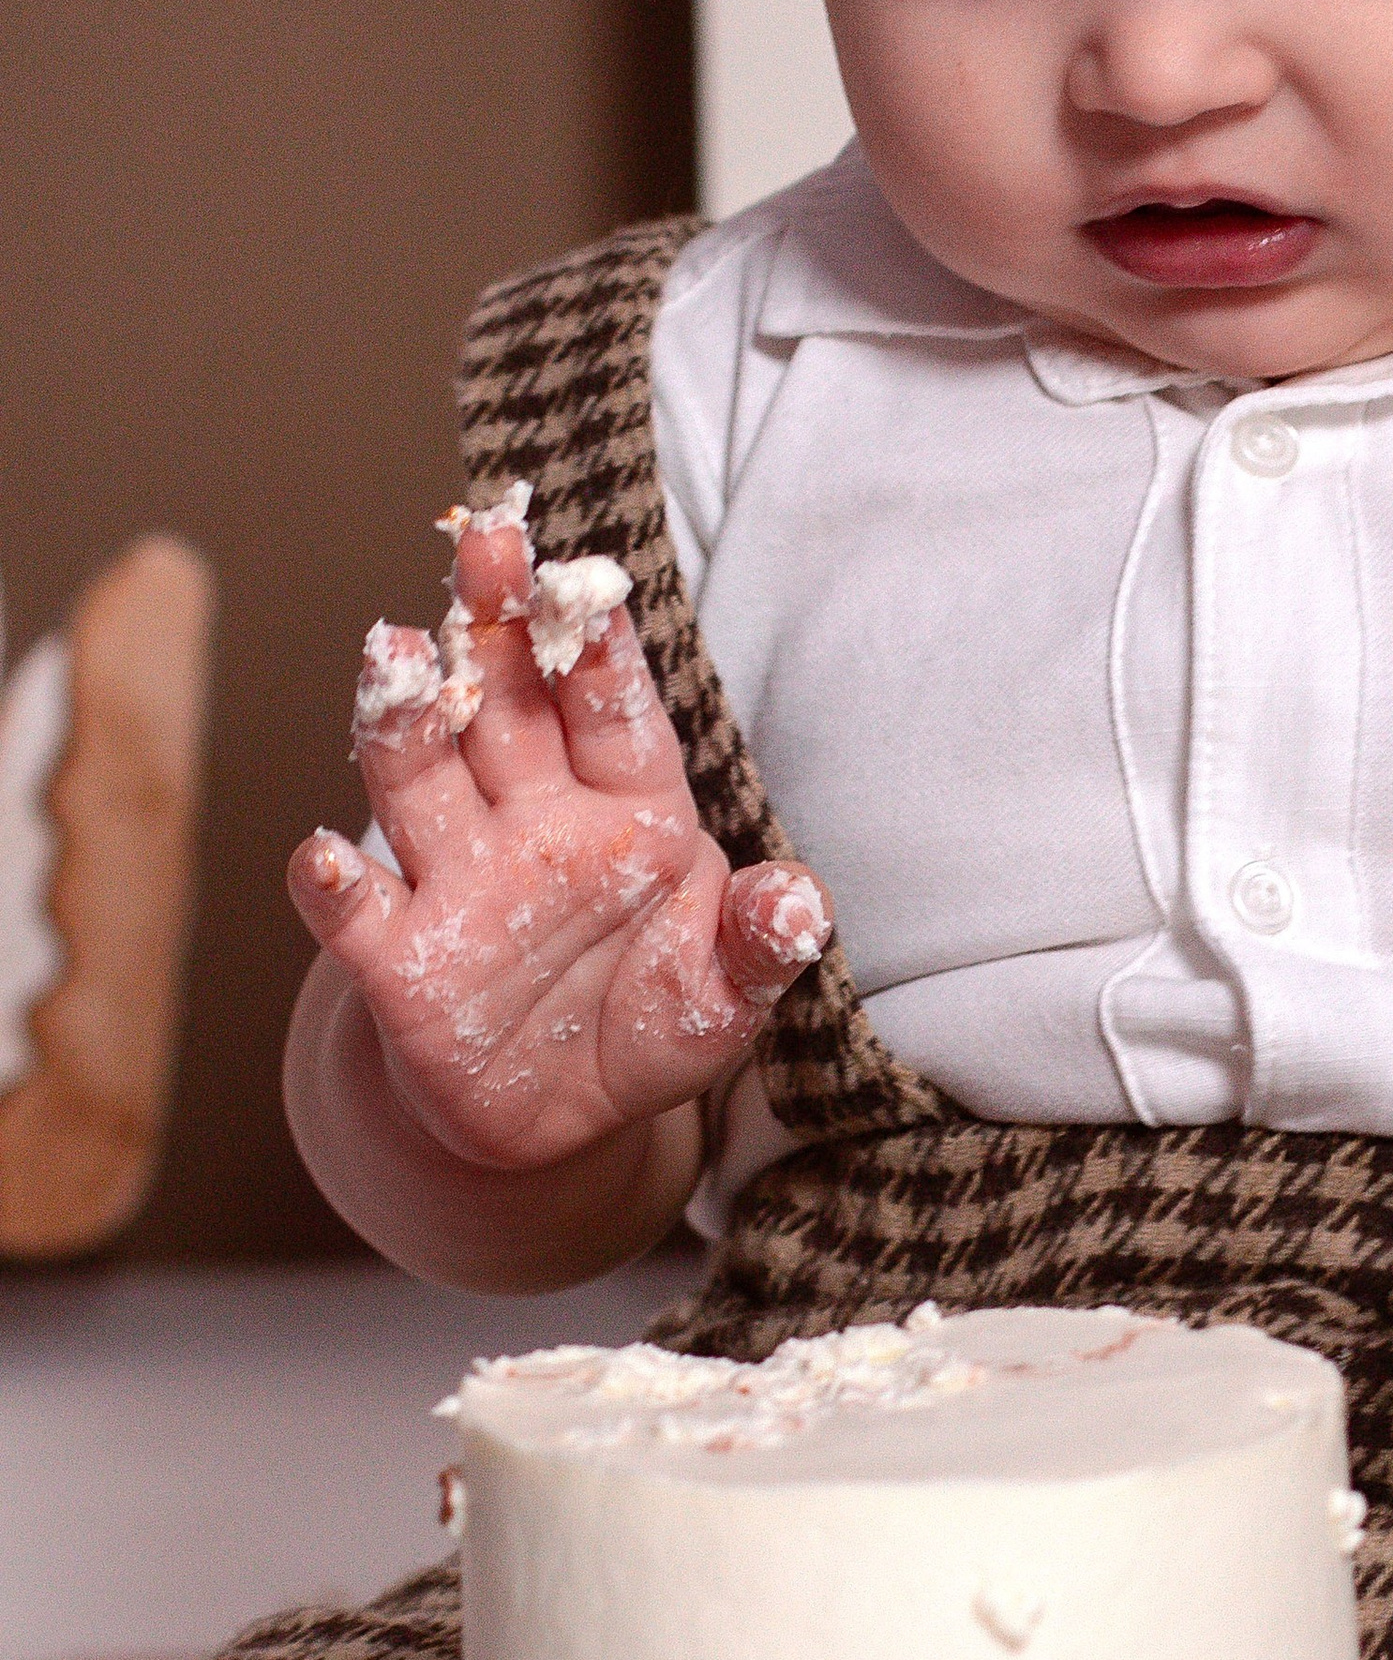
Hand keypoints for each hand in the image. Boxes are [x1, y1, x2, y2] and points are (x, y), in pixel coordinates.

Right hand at [285, 504, 831, 1171]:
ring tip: (390, 653)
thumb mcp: (725, 994)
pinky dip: (333, 882)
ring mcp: (460, 879)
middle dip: (495, 624)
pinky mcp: (396, 957)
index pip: (614, 713)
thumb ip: (759, 941)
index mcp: (629, 810)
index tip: (594, 581)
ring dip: (405, 719)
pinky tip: (325, 856)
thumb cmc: (651, 1024)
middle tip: (486, 541)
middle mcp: (535, 822)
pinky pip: (356, 911)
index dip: (601, 652)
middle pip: (507, 706)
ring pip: (422, 778)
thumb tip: (800, 898)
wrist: (560, 1118)